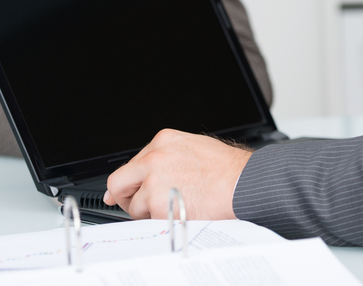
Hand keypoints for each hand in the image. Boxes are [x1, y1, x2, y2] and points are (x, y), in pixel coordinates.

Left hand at [103, 129, 252, 219]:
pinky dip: (161, 222)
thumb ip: (169, 158)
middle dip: (126, 198)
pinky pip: (148, 220)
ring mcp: (154, 180)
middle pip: (119, 182)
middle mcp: (154, 157)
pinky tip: (180, 214)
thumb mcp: (194, 148)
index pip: (134, 164)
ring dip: (150, 212)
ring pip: (135, 205)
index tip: (125, 192)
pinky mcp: (157, 203)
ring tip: (176, 209)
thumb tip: (152, 173)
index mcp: (164, 141)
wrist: (244, 183)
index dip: (131, 182)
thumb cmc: (229, 170)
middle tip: (138, 207)